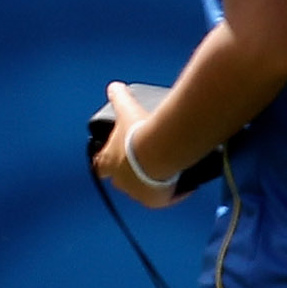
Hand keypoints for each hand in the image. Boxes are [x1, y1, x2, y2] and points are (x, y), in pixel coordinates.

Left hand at [97, 80, 181, 208]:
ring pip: (143, 191)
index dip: (108, 161)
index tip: (118, 157)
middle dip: (131, 174)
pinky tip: (185, 184)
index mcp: (107, 161)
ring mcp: (137, 193)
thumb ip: (118, 97)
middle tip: (147, 163)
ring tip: (167, 171)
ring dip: (153, 183)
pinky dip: (175, 193)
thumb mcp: (126, 108)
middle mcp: (119, 181)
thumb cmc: (138, 131)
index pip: (101, 165)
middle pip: (121, 181)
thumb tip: (114, 86)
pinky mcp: (155, 201)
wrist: (158, 150)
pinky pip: (166, 198)